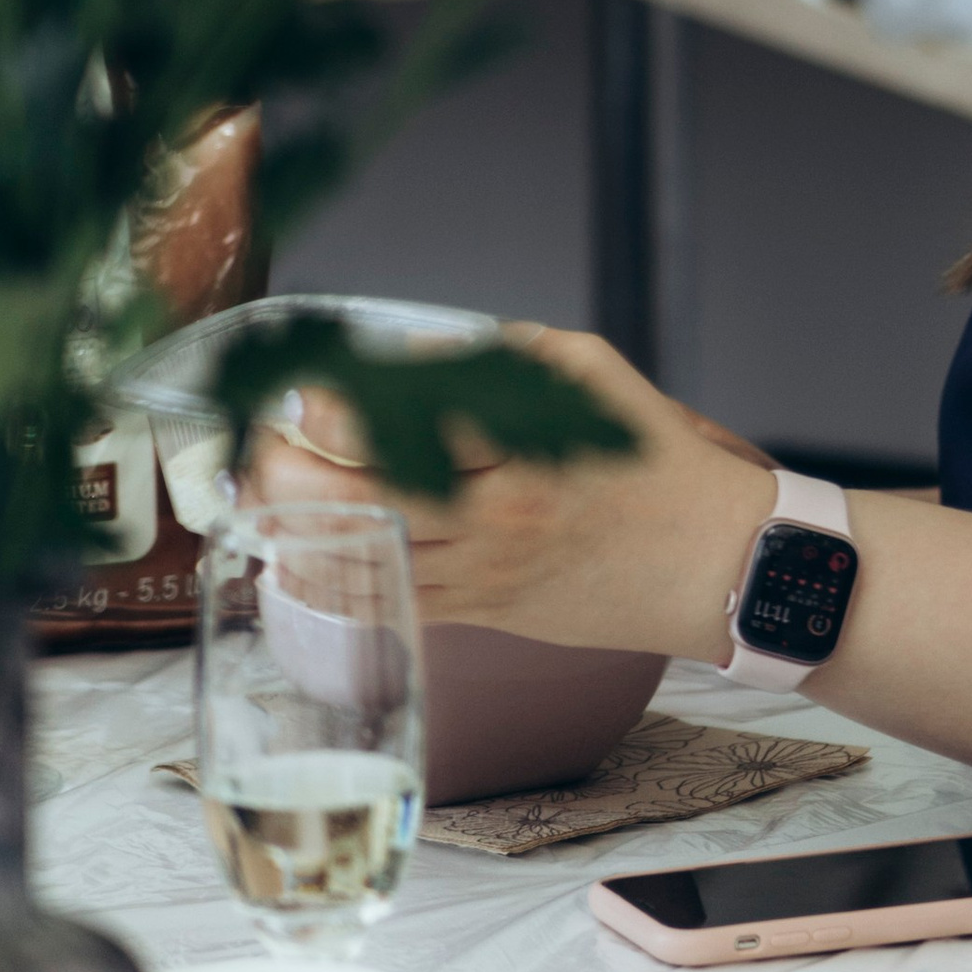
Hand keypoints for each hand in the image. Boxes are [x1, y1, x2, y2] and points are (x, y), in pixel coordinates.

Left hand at [247, 326, 770, 665]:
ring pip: (369, 561)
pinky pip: (395, 605)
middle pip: (367, 499)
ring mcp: (489, 574)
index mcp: (525, 446)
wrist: (714, 564)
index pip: (407, 424)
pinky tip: (302, 559)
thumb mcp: (590, 374)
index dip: (337, 411)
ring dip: (300, 533)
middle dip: (294, 475)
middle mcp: (499, 515)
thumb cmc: (655, 458)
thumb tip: (412, 360)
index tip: (305, 392)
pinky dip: (340, 584)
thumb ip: (499, 357)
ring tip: (258, 500)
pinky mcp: (487, 614)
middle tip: (260, 448)